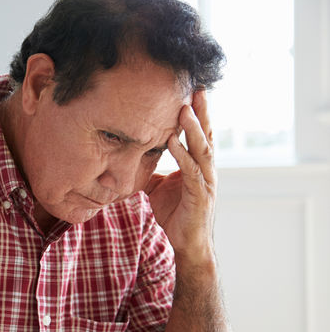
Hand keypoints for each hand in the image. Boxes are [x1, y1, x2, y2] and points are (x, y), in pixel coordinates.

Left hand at [145, 91, 216, 263]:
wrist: (186, 244)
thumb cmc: (174, 214)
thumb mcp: (156, 187)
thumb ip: (148, 169)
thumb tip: (127, 156)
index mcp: (197, 164)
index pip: (197, 133)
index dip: (195, 113)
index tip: (189, 90)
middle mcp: (205, 169)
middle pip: (205, 134)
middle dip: (201, 111)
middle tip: (197, 87)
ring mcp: (205, 182)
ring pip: (202, 150)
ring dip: (193, 129)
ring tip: (184, 110)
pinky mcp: (200, 196)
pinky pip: (191, 172)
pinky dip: (182, 156)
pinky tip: (173, 143)